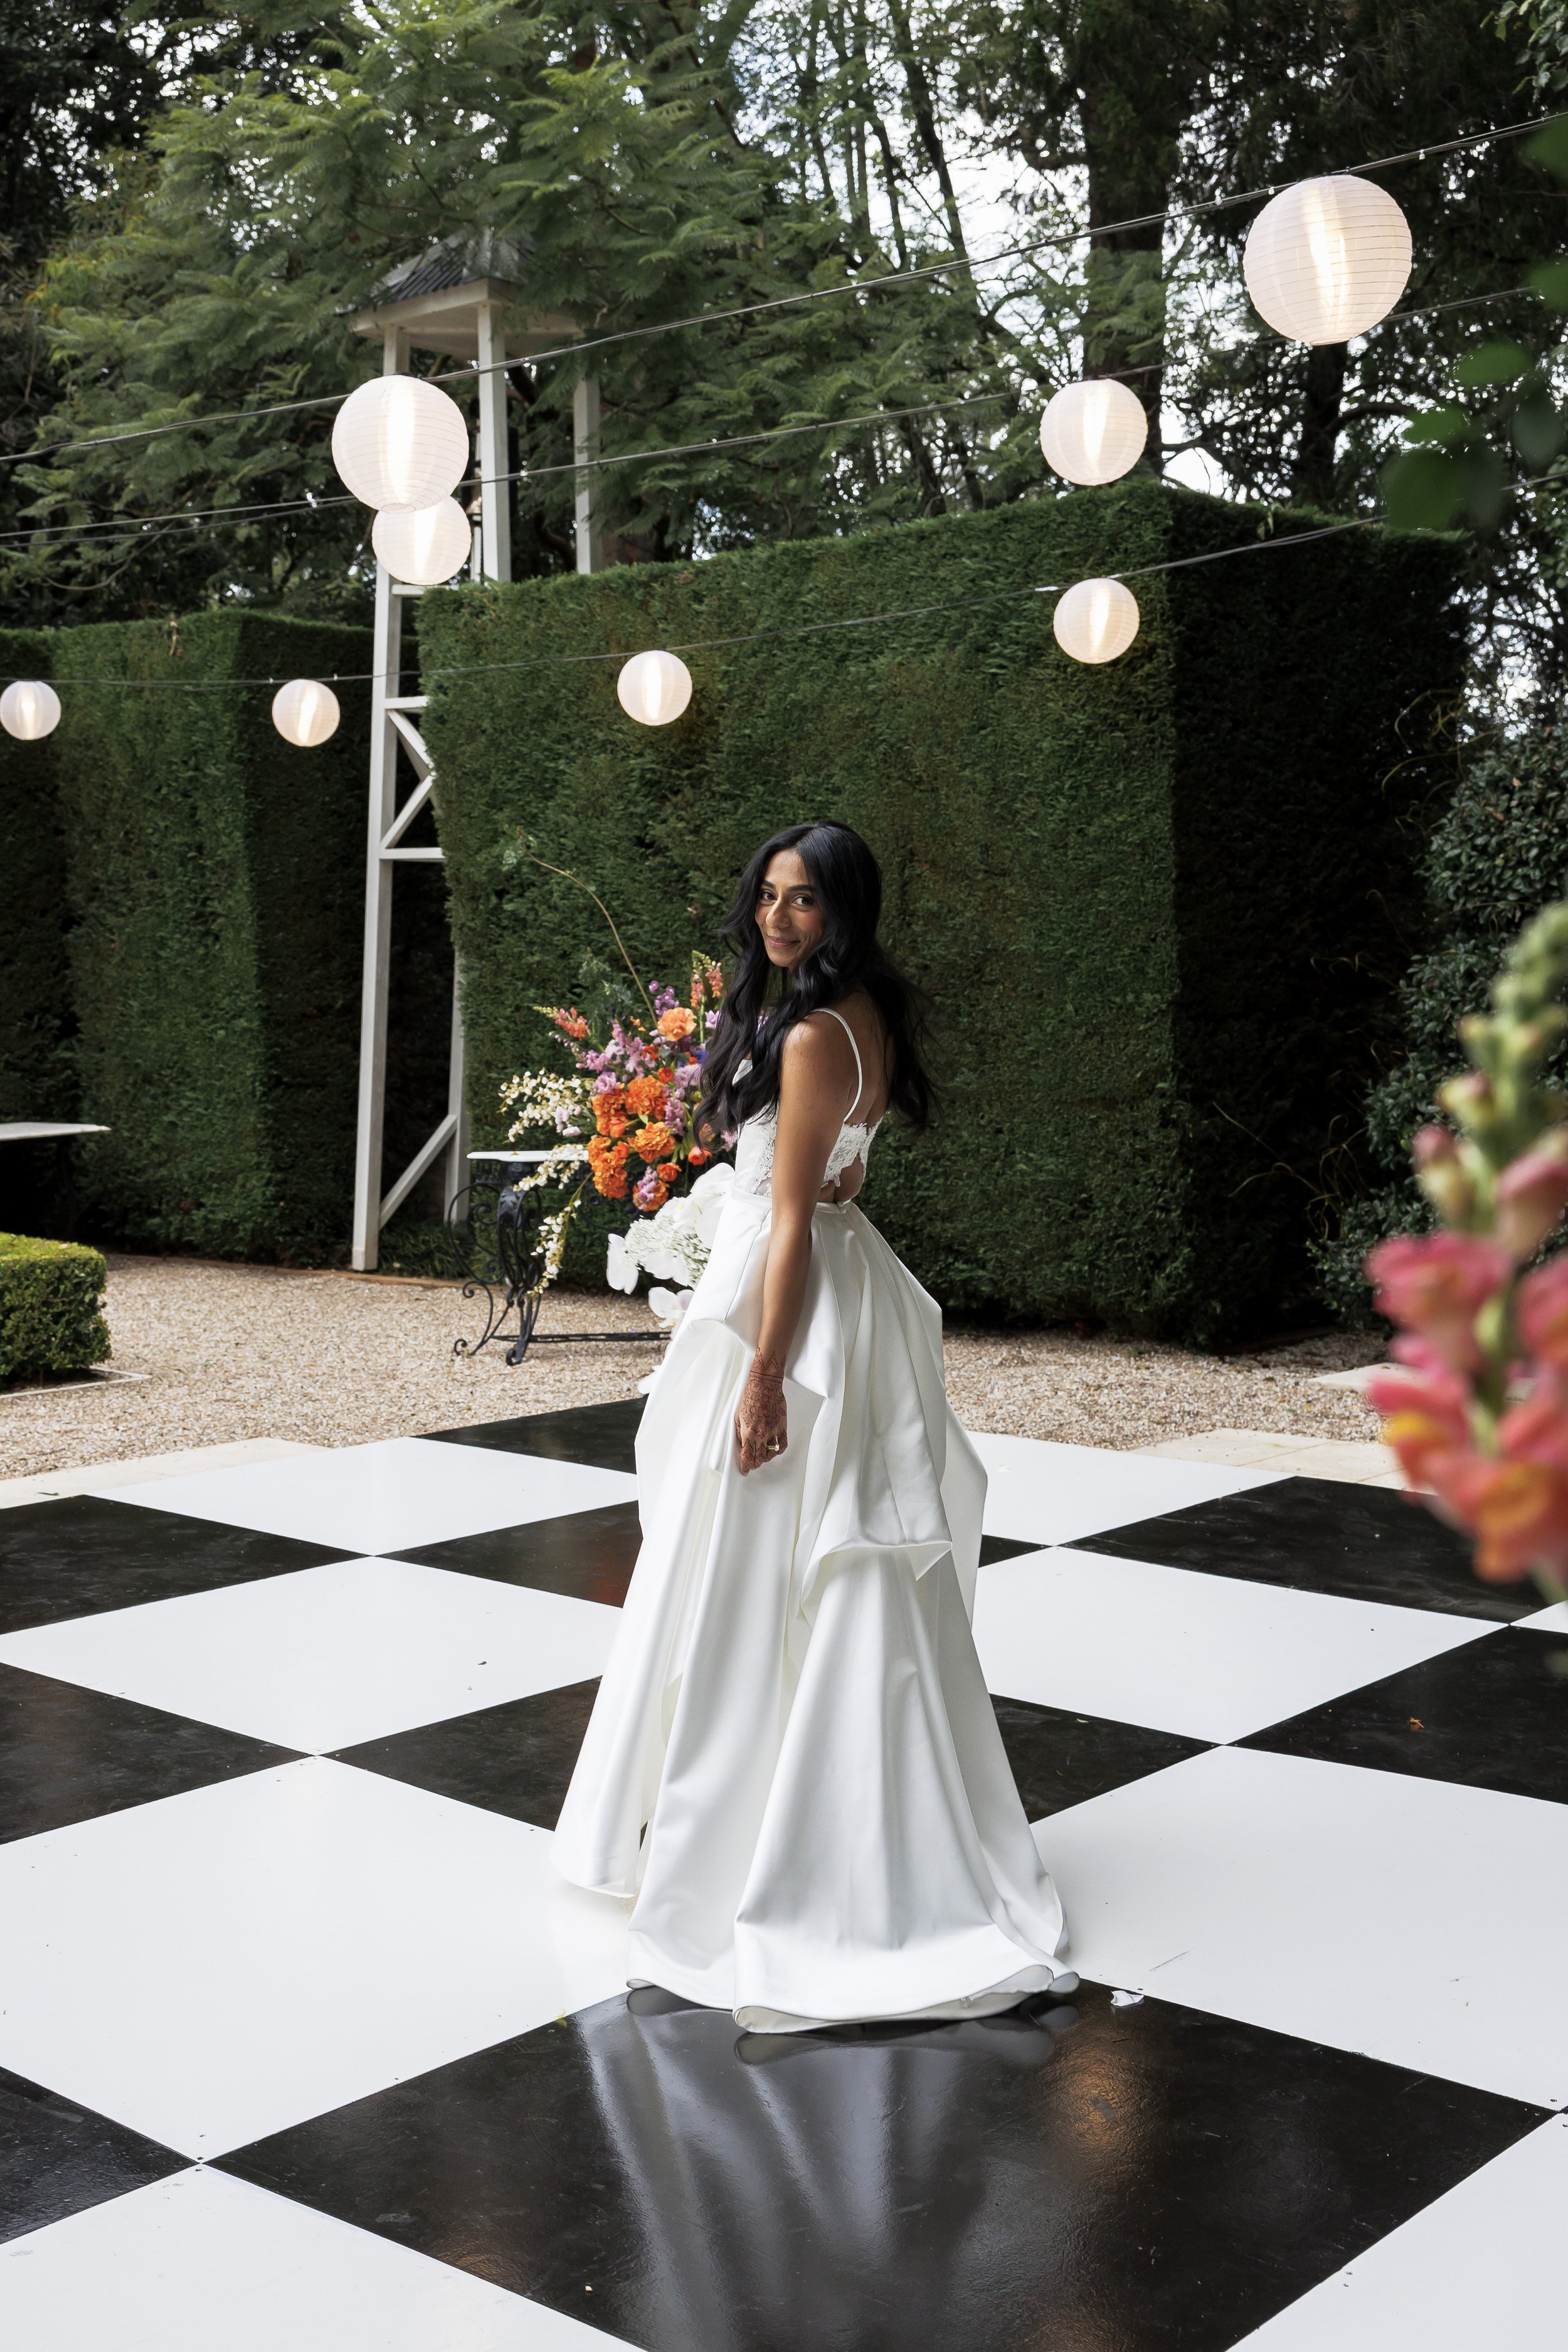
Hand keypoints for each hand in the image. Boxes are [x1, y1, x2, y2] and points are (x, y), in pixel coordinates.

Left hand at [735, 1353, 786, 1473]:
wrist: (765, 1384)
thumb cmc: (749, 1396)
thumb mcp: (737, 1416)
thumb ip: (739, 1433)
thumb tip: (740, 1445)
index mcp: (748, 1432)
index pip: (747, 1457)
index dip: (745, 1466)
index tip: (744, 1470)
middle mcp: (762, 1434)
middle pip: (759, 1458)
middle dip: (754, 1463)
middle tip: (751, 1464)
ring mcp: (773, 1431)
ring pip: (771, 1453)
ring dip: (765, 1458)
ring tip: (761, 1456)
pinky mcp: (782, 1426)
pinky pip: (783, 1444)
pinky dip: (778, 1450)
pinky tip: (774, 1449)